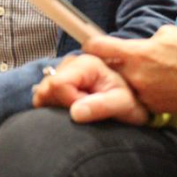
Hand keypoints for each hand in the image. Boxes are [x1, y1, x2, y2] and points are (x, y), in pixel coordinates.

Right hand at [33, 55, 148, 124]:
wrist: (133, 101)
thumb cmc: (130, 102)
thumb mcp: (123, 105)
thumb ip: (101, 107)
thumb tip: (75, 113)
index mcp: (86, 64)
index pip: (59, 84)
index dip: (68, 102)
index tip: (85, 111)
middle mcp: (70, 63)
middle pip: (48, 87)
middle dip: (61, 105)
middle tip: (83, 111)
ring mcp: (62, 70)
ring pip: (44, 91)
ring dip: (57, 106)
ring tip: (80, 109)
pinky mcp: (57, 79)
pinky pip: (45, 94)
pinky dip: (54, 105)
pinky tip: (71, 108)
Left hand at [85, 26, 176, 112]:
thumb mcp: (167, 34)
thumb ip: (146, 40)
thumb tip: (139, 44)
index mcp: (136, 53)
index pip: (97, 47)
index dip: (91, 44)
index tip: (89, 44)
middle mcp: (135, 75)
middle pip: (107, 68)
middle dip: (108, 63)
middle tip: (113, 59)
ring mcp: (144, 93)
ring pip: (123, 84)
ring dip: (127, 78)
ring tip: (143, 72)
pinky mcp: (155, 107)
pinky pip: (139, 97)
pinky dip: (142, 91)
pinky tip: (155, 84)